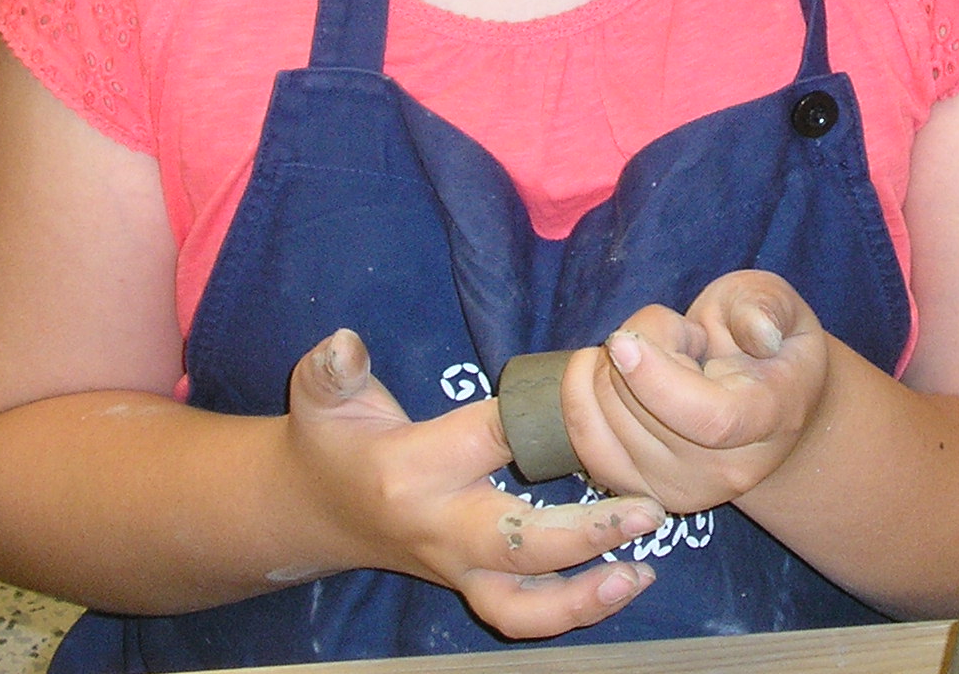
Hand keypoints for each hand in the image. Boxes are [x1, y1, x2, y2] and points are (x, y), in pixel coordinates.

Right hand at [284, 329, 663, 638]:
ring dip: (585, 597)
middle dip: (584, 534)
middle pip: (516, 543)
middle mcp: (440, 529)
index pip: (489, 439)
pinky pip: (523, 615)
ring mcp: (457, 568)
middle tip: (647, 511)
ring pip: (521, 605)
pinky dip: (574, 611)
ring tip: (641, 571)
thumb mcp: (323, 395)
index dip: (540, 418)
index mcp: (414, 469)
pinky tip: (625, 583)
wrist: (310, 510)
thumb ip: (332, 368)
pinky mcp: (471, 587)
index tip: (593, 395)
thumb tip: (344, 342)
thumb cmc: (330, 441)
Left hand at [563, 270, 830, 514]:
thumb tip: (758, 335)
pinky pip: (586, 441)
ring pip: (607, 418)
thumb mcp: (777, 306)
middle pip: (644, 412)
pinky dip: (578, 394)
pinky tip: (598, 366)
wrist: (762, 404)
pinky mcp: (639, 489)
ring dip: (610, 367)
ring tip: (653, 356)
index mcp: (768, 419)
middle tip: (672, 334)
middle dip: (636, 347)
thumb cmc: (767, 343)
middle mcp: (726, 470)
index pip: (709, 419)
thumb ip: (765, 309)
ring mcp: (680, 489)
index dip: (656, 381)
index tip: (622, 341)